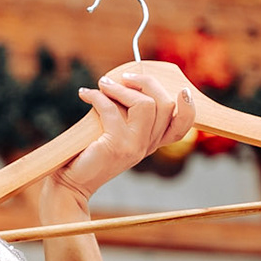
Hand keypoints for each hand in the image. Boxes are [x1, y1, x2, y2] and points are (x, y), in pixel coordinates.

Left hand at [52, 65, 197, 205]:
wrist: (72, 183)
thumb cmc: (89, 153)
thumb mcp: (115, 133)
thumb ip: (126, 114)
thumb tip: (126, 81)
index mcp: (151, 143)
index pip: (182, 126)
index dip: (189, 107)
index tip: (181, 89)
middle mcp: (148, 146)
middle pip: (166, 105)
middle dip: (147, 82)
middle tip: (124, 77)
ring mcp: (134, 147)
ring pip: (145, 104)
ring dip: (121, 88)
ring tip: (102, 83)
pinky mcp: (116, 146)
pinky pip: (112, 110)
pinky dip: (97, 96)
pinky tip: (85, 94)